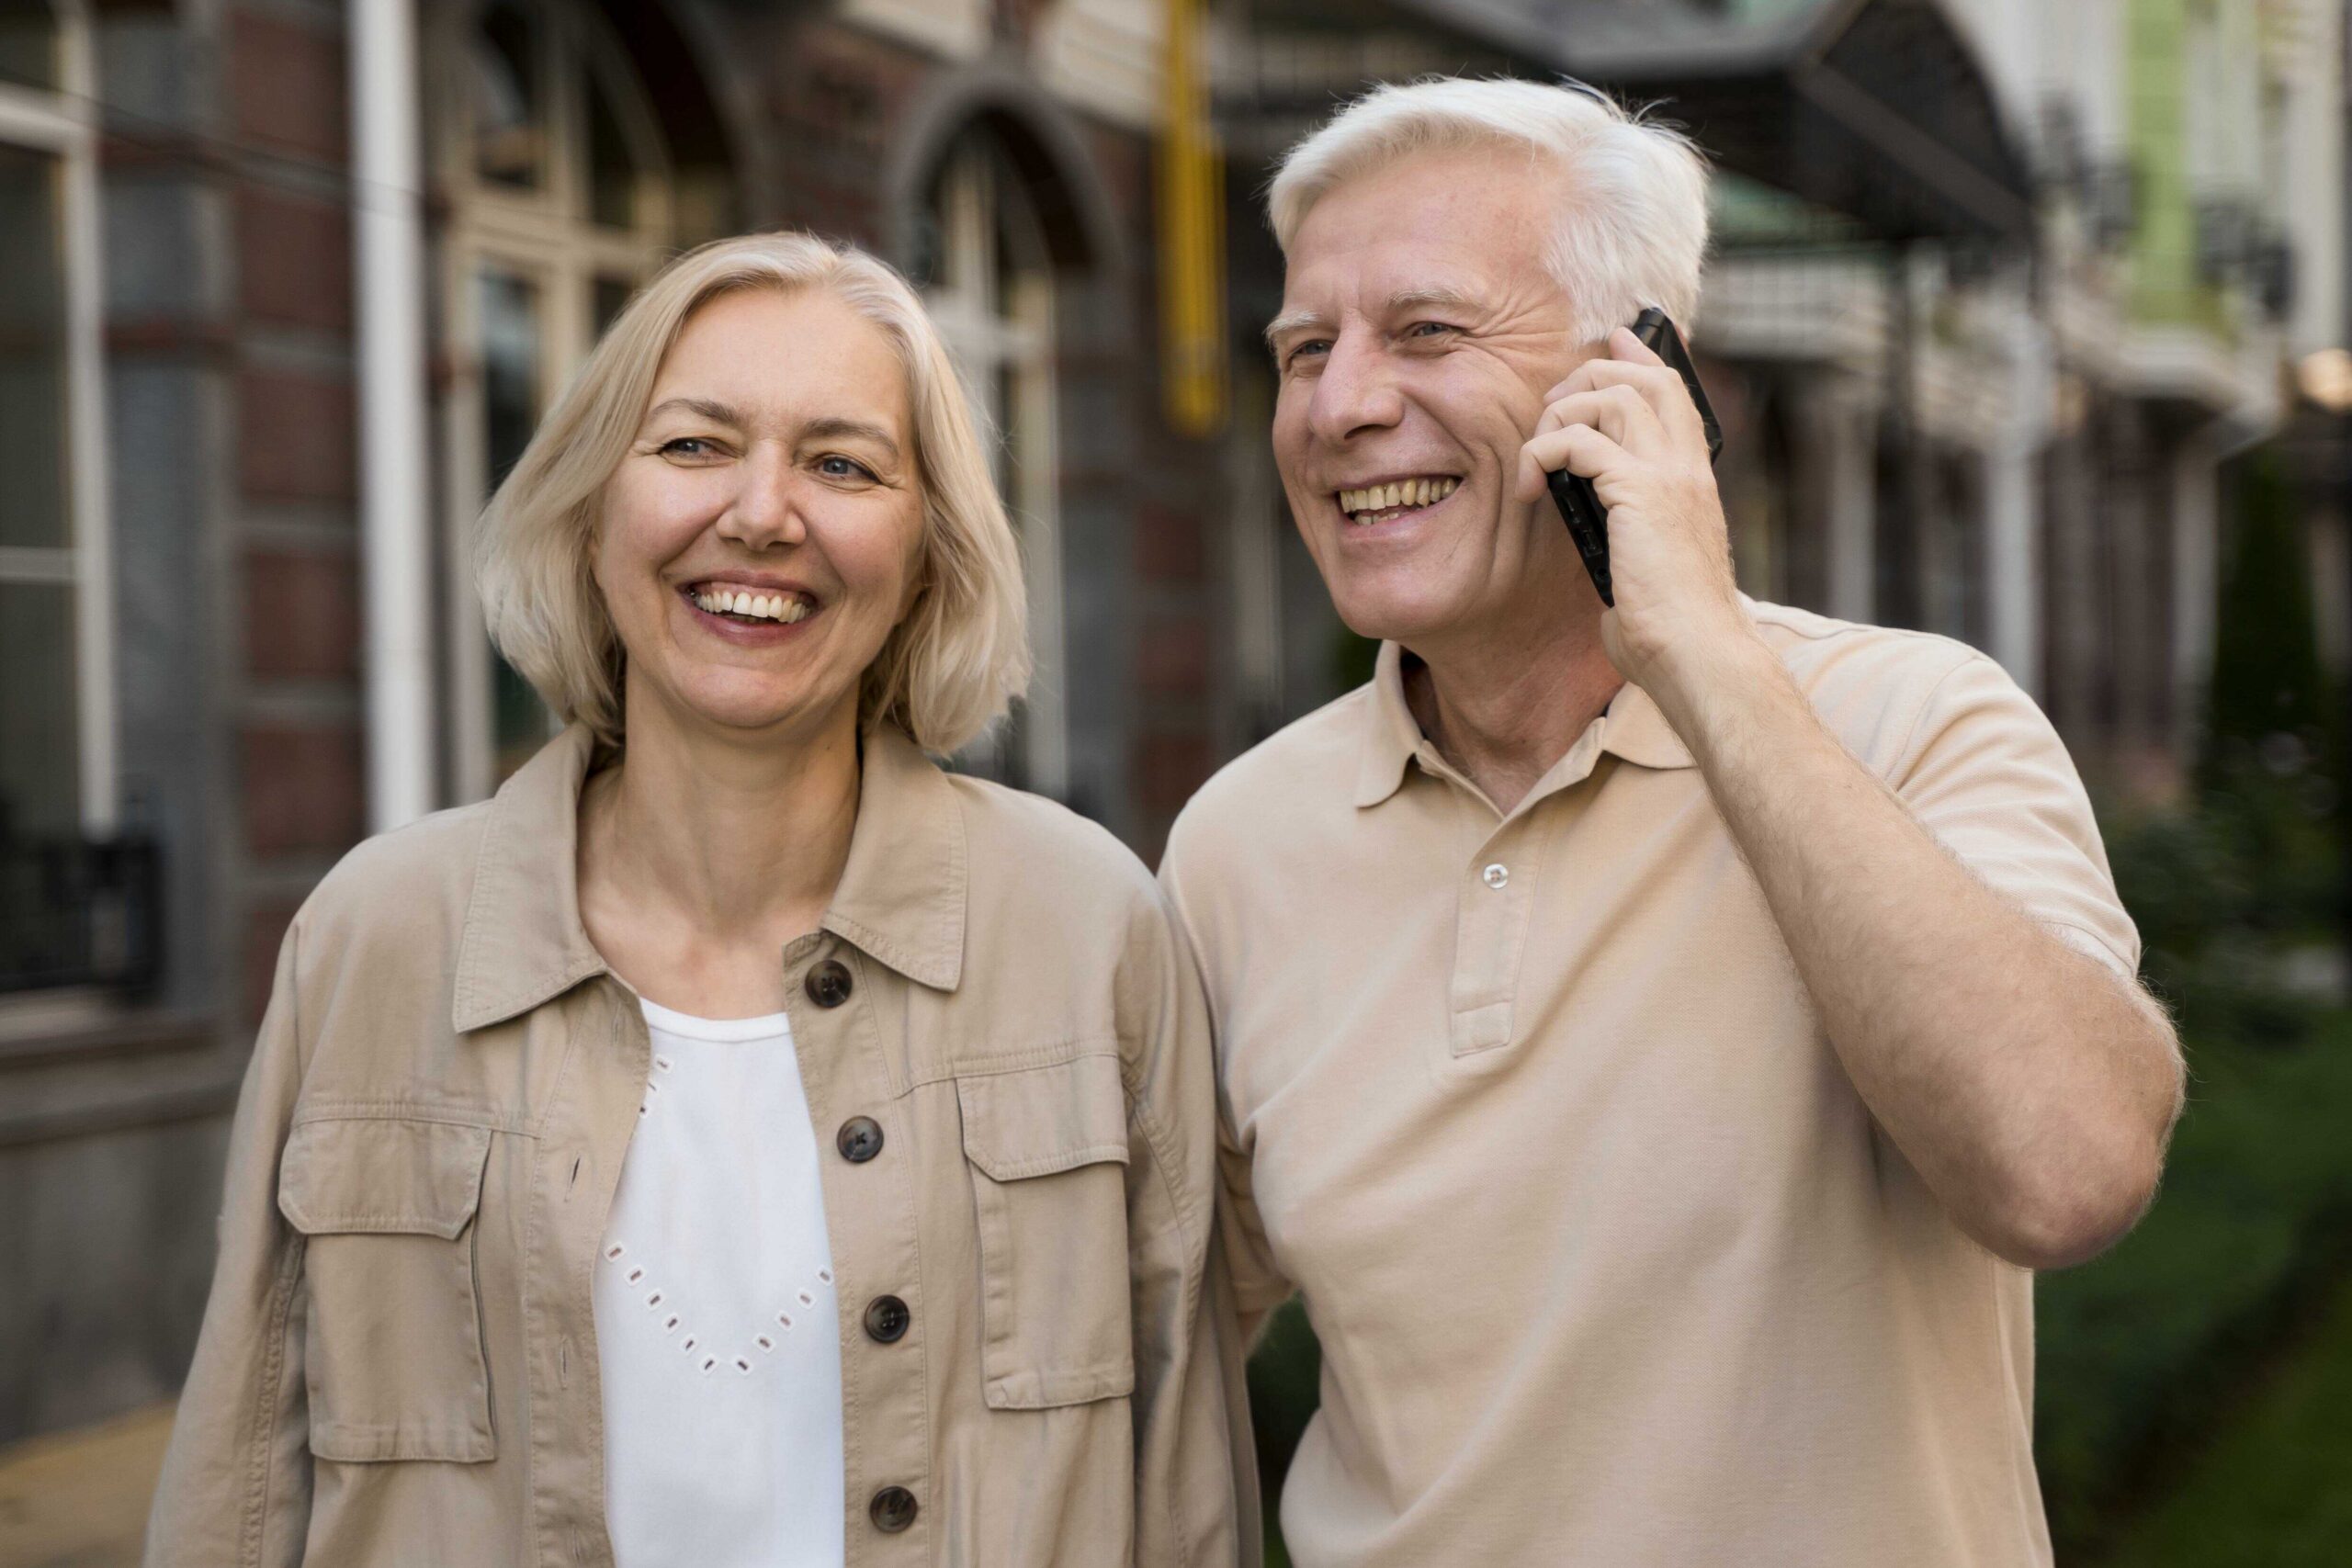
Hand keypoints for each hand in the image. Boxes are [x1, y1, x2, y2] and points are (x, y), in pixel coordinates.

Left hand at [1512, 327, 1754, 691]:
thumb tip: (1604, 547)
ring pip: (1610, 399)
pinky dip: (1542, 454)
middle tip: (1549, 409)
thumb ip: (1634, 538)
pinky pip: (1577, 442)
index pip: (1674, 394)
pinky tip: (1529, 487)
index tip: (1616, 339)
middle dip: (1588, 377)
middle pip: (1642, 380)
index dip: (1643, 359)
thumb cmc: (1671, 628)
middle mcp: (1687, 468)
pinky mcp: (1640, 493)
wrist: (1697, 653)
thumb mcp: (1653, 566)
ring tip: (1536, 455)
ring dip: (1559, 415)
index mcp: (1694, 480)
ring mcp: (1668, 476)